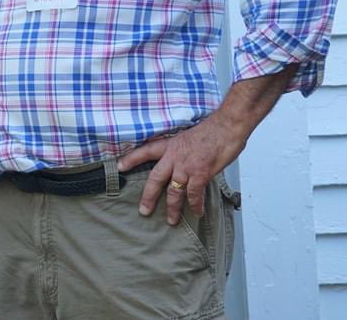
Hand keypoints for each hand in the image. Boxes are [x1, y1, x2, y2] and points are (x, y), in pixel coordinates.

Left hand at [118, 117, 245, 225]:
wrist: (227, 126)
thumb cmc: (212, 130)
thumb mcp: (188, 137)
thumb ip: (181, 152)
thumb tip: (181, 164)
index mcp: (170, 145)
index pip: (146, 151)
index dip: (131, 159)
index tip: (119, 167)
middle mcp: (174, 156)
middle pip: (156, 178)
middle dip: (148, 196)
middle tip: (143, 211)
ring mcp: (186, 166)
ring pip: (173, 191)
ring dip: (172, 207)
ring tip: (171, 220)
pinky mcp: (200, 173)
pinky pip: (194, 194)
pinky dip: (195, 205)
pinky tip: (196, 212)